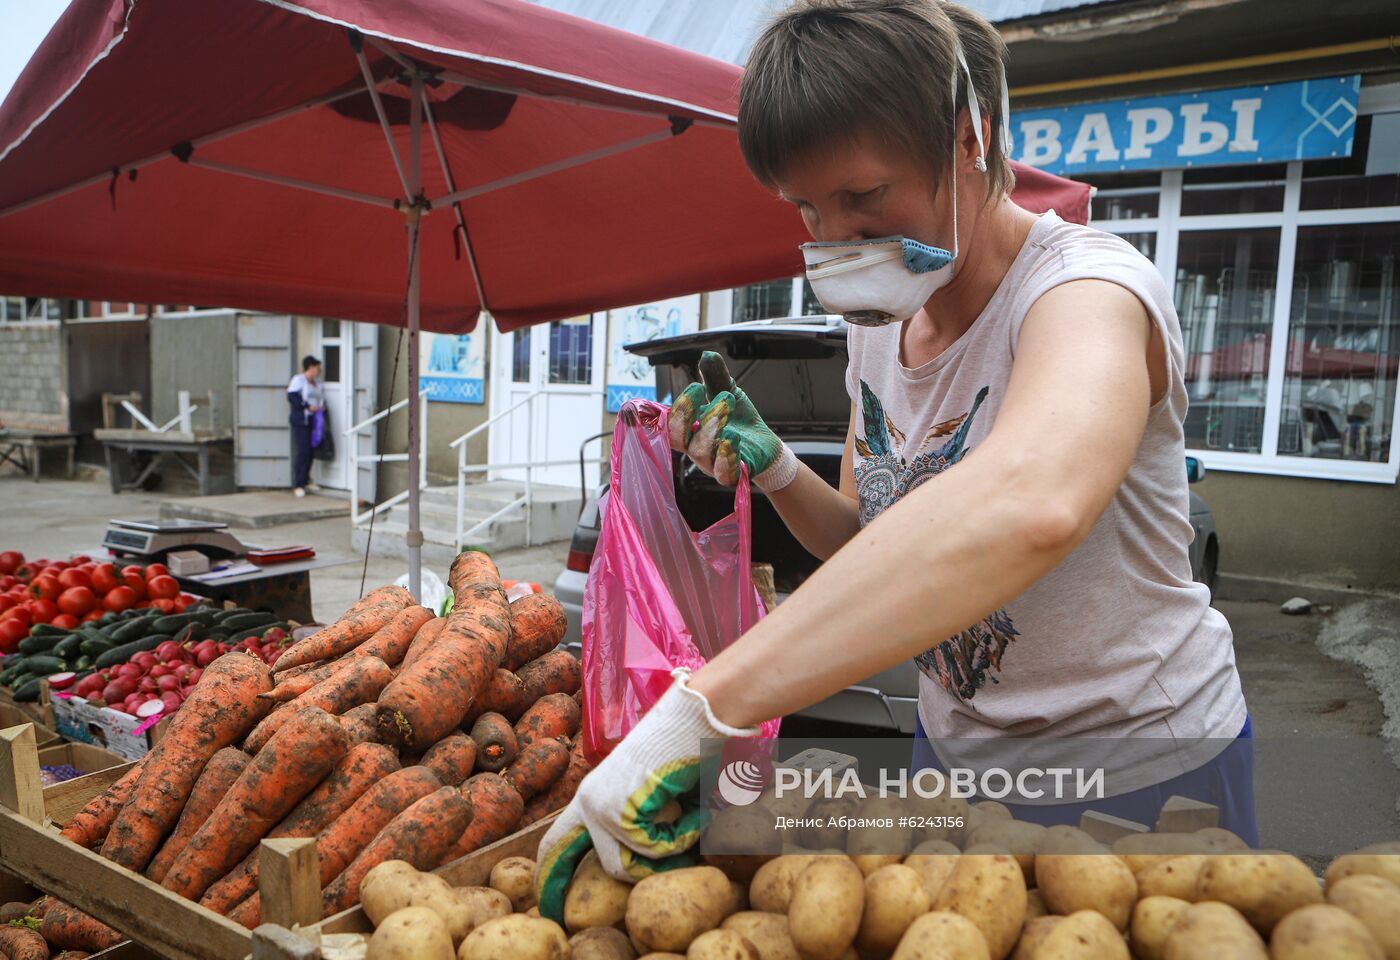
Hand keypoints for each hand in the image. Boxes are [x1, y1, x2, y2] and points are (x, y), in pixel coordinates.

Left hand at [534, 669, 757, 922]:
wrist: (698, 714)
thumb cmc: (686, 749)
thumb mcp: (656, 793)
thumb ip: (642, 825)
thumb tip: (640, 869)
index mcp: (592, 793)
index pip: (557, 842)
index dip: (553, 877)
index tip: (550, 907)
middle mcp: (588, 801)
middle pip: (608, 868)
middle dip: (643, 875)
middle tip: (671, 867)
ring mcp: (600, 806)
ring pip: (631, 865)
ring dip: (671, 851)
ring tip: (692, 818)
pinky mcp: (619, 810)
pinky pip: (653, 849)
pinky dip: (682, 836)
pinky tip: (694, 808)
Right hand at [667, 352, 797, 491]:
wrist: (765, 445)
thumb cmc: (739, 420)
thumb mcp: (728, 392)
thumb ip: (716, 376)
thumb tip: (707, 354)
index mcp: (689, 427)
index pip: (666, 420)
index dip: (656, 412)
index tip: (681, 390)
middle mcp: (694, 446)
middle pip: (676, 436)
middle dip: (684, 412)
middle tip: (698, 388)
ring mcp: (711, 462)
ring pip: (699, 450)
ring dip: (710, 426)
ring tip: (725, 404)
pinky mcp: (731, 474)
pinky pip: (722, 473)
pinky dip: (725, 456)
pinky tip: (732, 438)